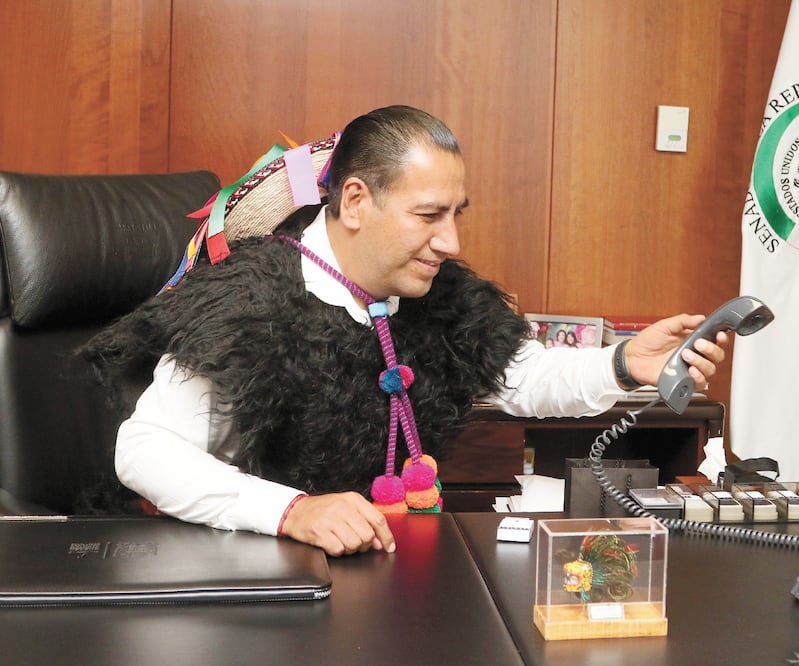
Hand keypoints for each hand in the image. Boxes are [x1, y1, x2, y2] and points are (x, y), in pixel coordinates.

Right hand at [280, 492, 395, 556]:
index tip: (389, 547)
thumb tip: (381, 542)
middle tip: (356, 543)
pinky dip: (337, 551)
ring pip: (355, 544)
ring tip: (342, 542)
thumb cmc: (323, 510)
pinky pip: (338, 549)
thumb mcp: (346, 508)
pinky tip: (332, 543)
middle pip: (367, 535)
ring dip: (350, 549)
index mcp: (353, 499)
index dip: (386, 536)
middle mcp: (343, 507)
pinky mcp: (319, 532)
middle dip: (364, 545)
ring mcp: (330, 519)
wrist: (295, 511)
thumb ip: (365, 521)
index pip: (378, 519)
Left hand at [624, 314, 728, 387]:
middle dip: (711, 349)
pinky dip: (698, 377)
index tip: (719, 334)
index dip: (721, 338)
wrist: (632, 358)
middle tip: (697, 344)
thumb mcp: (664, 326)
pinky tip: (690, 370)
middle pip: (717, 356)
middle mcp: (694, 355)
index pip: (715, 341)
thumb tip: (700, 318)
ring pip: (711, 369)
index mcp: (692, 341)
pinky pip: (700, 383)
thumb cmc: (646, 342)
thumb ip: (682, 321)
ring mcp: (689, 369)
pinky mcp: (683, 381)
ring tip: (686, 355)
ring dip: (702, 362)